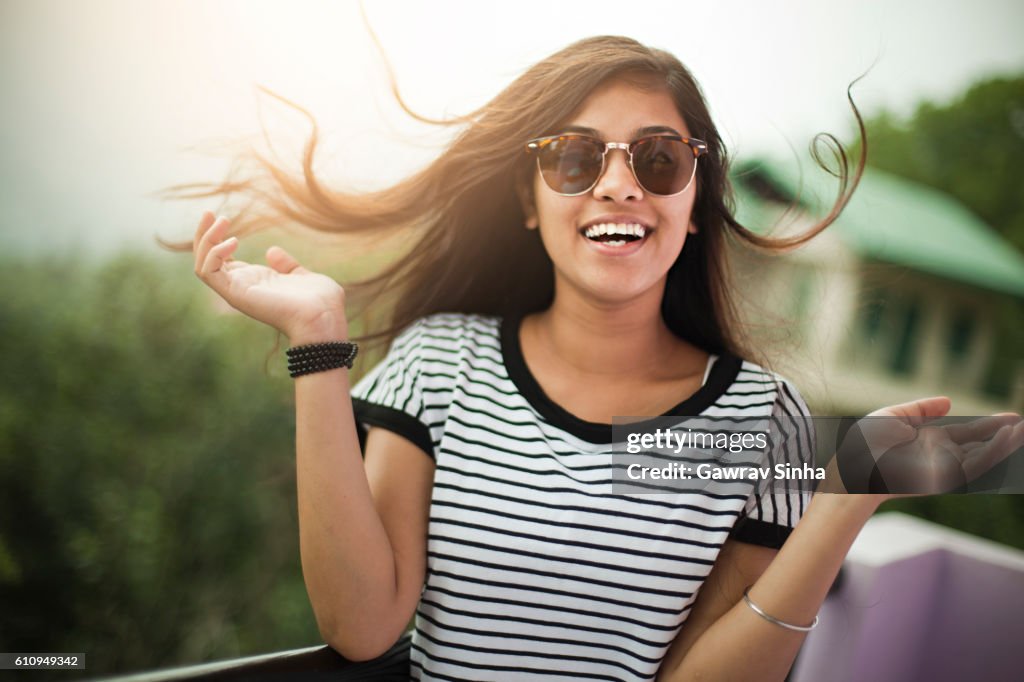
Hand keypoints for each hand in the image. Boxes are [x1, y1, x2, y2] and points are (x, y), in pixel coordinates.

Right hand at [192, 212, 347, 340]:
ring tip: (222, 220)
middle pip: (206, 259)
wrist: (324, 317)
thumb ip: (287, 265)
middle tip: (211, 212)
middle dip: (205, 234)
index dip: (216, 239)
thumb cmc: (320, 301)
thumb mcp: (302, 275)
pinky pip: (208, 272)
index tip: (220, 217)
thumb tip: (272, 252)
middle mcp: (241, 286)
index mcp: (254, 282)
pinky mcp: (235, 293)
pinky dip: (215, 253)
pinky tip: (233, 241)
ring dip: (206, 239)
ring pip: (202, 264)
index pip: (222, 260)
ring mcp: (236, 291)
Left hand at [842, 397, 1023, 498]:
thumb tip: (949, 402)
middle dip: (1006, 436)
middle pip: (982, 446)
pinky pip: (975, 467)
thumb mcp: (895, 417)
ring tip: (1023, 430)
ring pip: (984, 457)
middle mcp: (942, 456)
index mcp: (932, 441)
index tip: (1012, 418)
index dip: (991, 425)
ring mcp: (945, 468)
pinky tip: (1006, 438)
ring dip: (1006, 444)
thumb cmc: (867, 442)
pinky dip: (993, 453)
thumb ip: (921, 409)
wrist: (855, 464)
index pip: (969, 432)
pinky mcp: (945, 479)